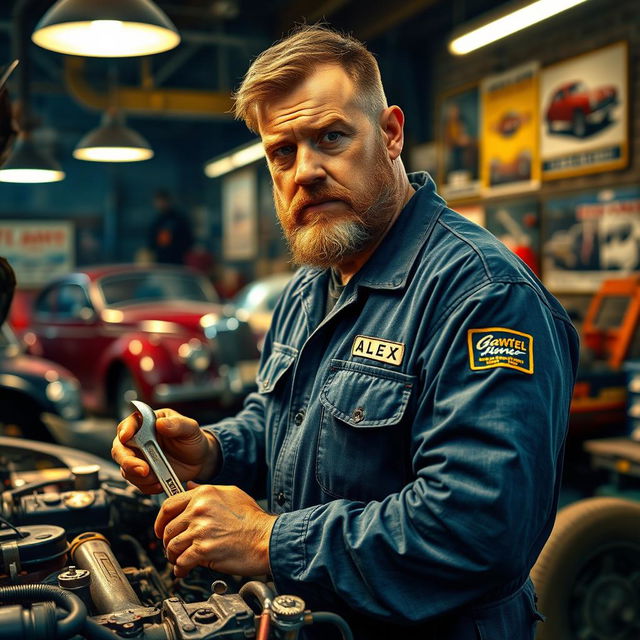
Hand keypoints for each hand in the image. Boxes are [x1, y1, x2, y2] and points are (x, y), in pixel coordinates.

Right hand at [111, 408, 219, 493]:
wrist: (200, 459)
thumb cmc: (192, 439)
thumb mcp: (190, 428)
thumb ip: (177, 424)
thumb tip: (161, 423)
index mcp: (147, 423)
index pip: (129, 424)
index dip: (125, 430)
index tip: (126, 437)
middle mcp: (138, 440)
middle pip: (120, 449)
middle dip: (127, 461)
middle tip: (143, 469)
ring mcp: (139, 459)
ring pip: (126, 469)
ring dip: (139, 477)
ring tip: (157, 478)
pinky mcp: (143, 475)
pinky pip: (137, 483)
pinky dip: (147, 486)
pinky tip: (160, 483)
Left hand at [155, 482, 277, 577]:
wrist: (267, 539)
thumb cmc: (253, 519)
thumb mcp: (231, 494)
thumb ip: (206, 491)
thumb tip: (188, 487)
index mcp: (204, 494)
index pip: (169, 505)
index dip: (160, 520)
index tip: (160, 529)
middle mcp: (200, 509)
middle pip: (168, 528)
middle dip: (168, 542)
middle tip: (173, 548)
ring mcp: (201, 529)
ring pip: (172, 546)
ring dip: (173, 557)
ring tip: (180, 560)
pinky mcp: (203, 550)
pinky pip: (181, 562)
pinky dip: (180, 569)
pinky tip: (185, 569)